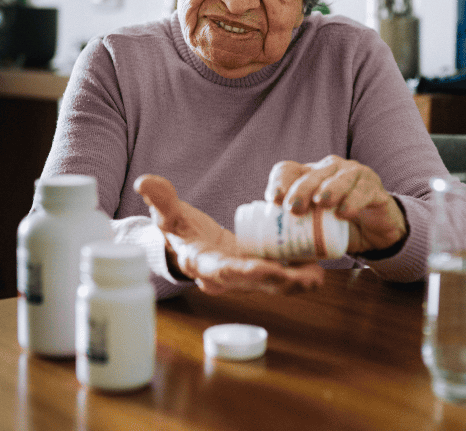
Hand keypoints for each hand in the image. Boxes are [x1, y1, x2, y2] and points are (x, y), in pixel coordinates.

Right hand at [134, 174, 324, 295]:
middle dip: (284, 283)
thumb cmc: (179, 230)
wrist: (188, 245)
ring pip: (272, 284)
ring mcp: (243, 278)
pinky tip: (318, 264)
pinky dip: (297, 272)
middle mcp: (227, 278)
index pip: (226, 272)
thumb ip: (160, 199)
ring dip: (296, 282)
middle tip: (310, 278)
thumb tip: (145, 181)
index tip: (268, 270)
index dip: (247, 272)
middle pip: (257, 284)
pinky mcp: (256, 271)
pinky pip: (279, 274)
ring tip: (320, 274)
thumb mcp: (168, 215)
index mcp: (205, 265)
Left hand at [265, 156, 406, 254]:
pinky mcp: (373, 188)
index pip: (288, 170)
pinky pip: (363, 190)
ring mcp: (354, 175)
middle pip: (312, 173)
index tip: (274, 201)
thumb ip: (296, 237)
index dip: (279, 182)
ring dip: (329, 189)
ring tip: (321, 203)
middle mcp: (330, 169)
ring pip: (339, 176)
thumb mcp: (314, 231)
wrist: (375, 234)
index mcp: (310, 176)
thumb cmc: (338, 228)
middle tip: (295, 209)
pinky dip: (353, 200)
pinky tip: (344, 213)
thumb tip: (271, 257)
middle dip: (301, 189)